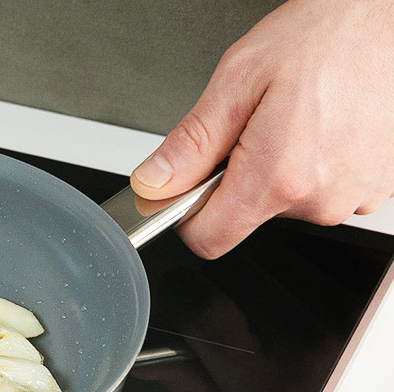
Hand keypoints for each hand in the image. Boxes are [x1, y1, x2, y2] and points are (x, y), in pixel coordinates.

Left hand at [130, 0, 393, 258]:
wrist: (392, 17)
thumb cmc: (327, 35)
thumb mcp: (238, 80)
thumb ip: (190, 143)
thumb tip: (153, 183)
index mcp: (278, 178)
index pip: (208, 239)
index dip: (186, 214)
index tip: (187, 183)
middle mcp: (321, 199)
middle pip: (247, 215)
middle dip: (236, 176)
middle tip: (255, 121)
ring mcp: (354, 196)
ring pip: (287, 201)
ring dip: (280, 167)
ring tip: (299, 114)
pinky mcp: (376, 188)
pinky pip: (324, 188)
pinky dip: (315, 162)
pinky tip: (325, 122)